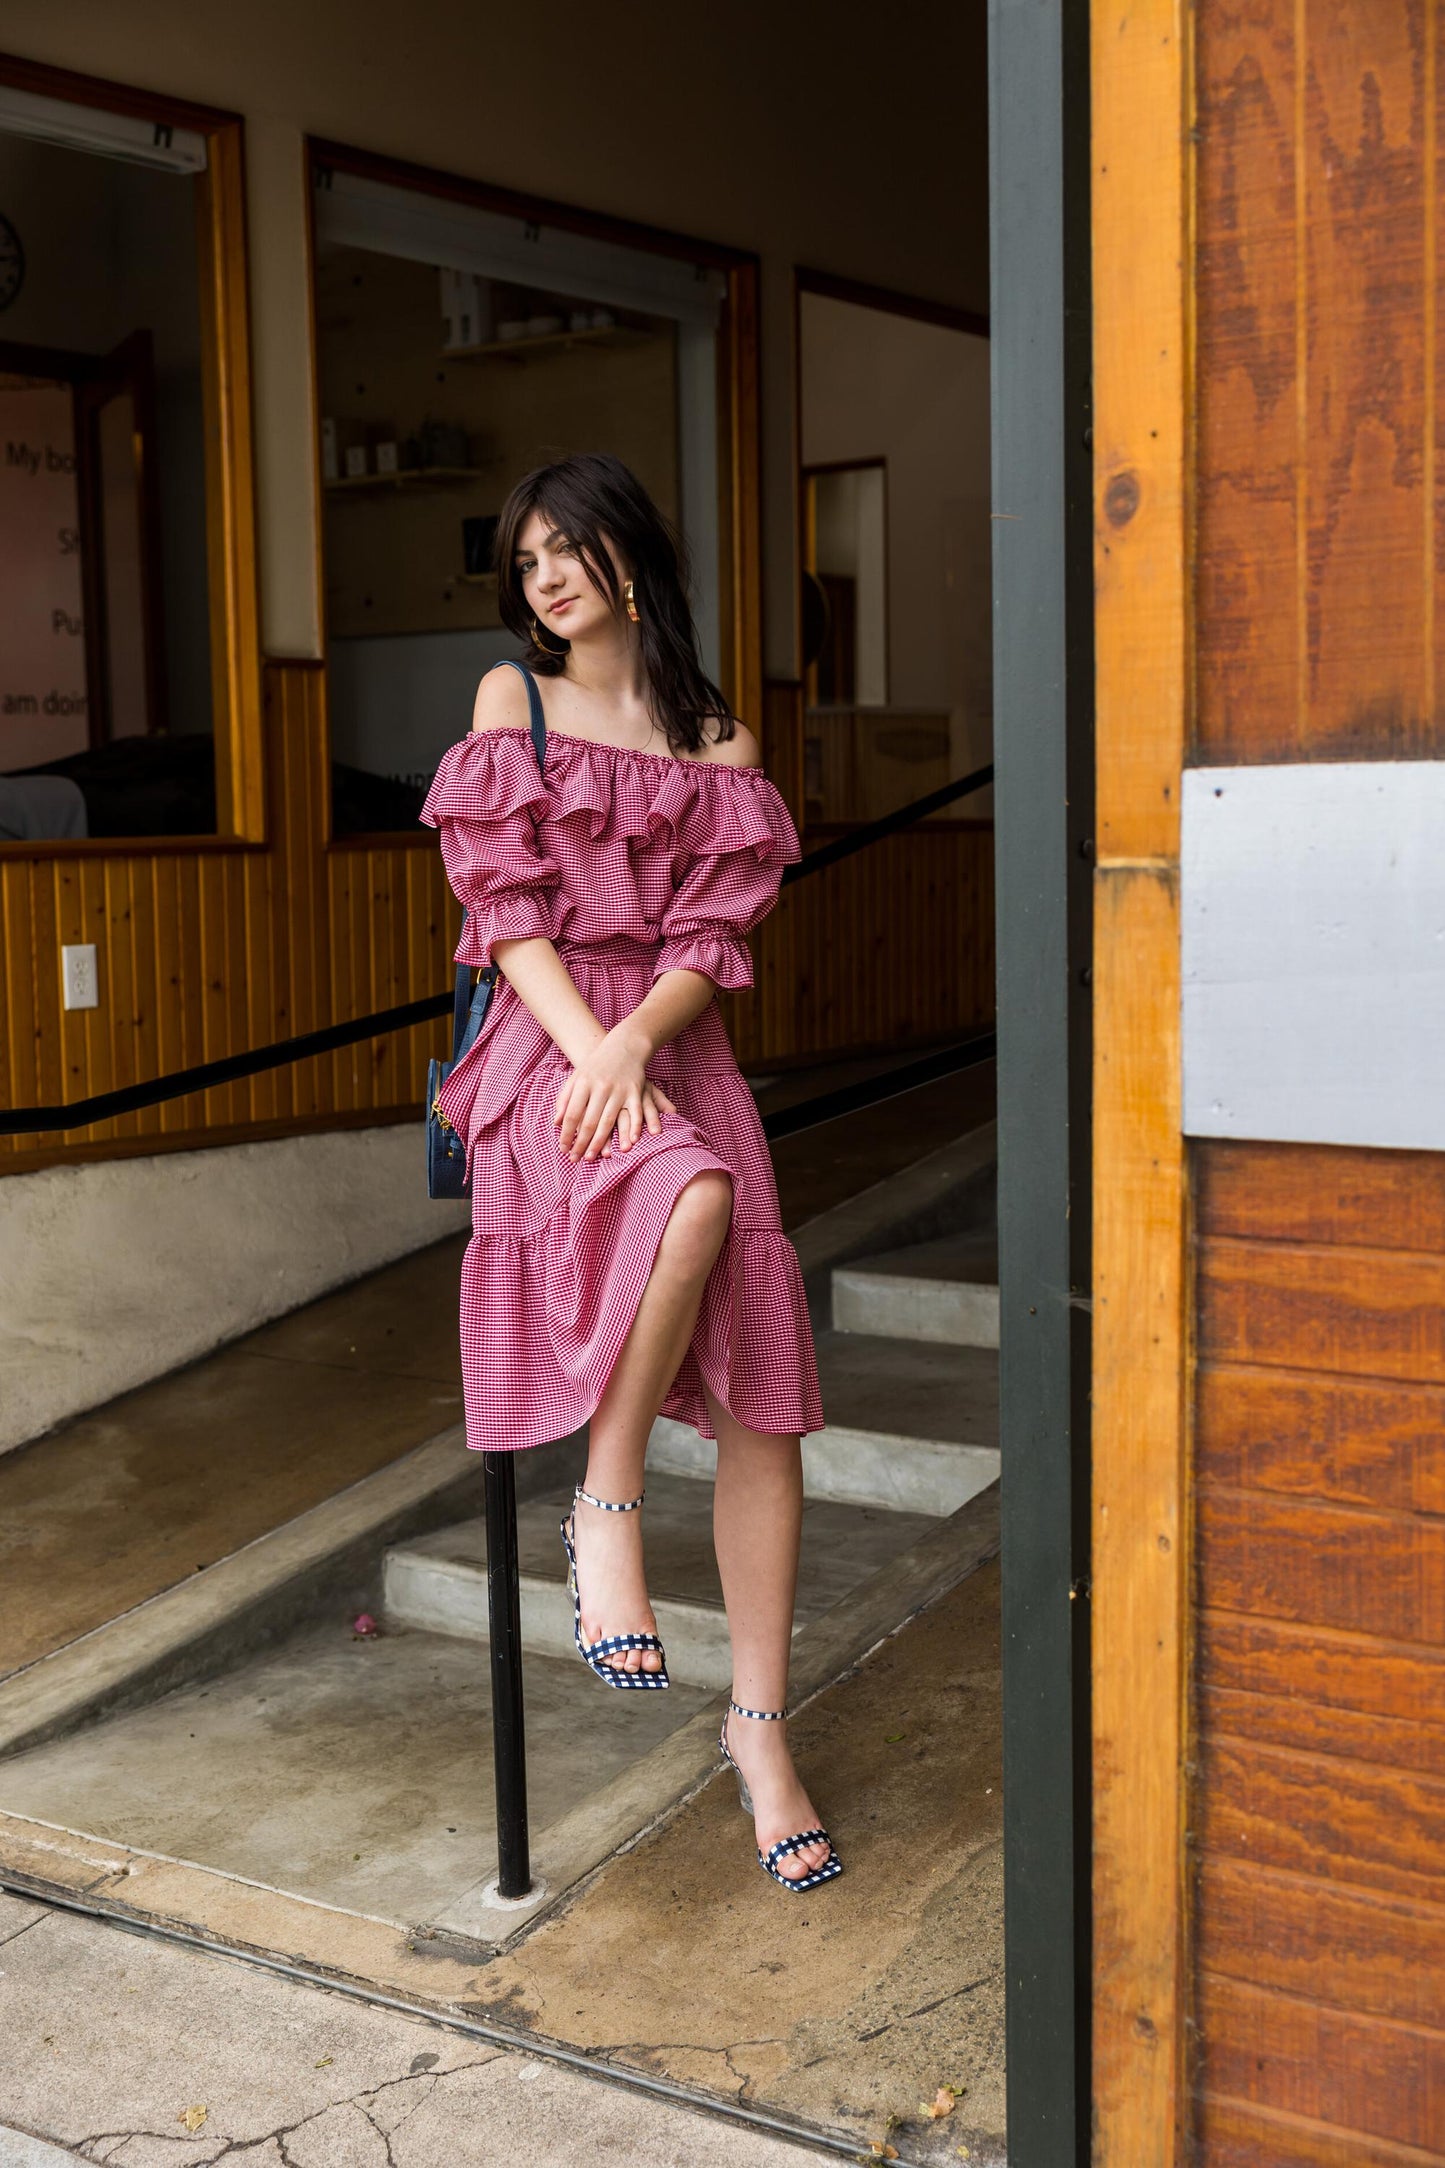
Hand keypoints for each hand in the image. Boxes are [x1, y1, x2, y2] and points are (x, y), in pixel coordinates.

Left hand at [553, 1025, 678, 1160]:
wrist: (623, 1046)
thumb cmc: (596, 1066)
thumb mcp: (576, 1078)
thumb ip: (565, 1099)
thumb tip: (556, 1123)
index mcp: (583, 1084)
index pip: (572, 1114)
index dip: (567, 1134)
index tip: (563, 1149)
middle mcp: (600, 1087)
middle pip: (589, 1121)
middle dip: (581, 1143)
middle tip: (576, 1160)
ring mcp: (619, 1089)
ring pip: (609, 1121)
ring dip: (601, 1142)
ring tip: (593, 1157)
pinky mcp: (635, 1091)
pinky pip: (634, 1113)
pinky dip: (633, 1129)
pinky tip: (629, 1144)